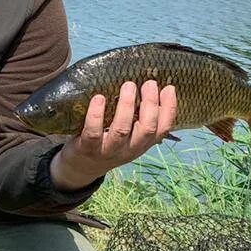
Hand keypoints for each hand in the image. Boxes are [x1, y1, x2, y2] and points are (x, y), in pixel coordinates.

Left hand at [49, 79, 176, 191]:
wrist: (82, 167)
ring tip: (128, 85)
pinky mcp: (88, 148)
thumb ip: (138, 117)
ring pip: (122, 129)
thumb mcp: (129, 135)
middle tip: (149, 83)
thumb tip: (149, 86)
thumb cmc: (108, 141)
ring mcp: (109, 150)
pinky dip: (96, 114)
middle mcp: (129, 149)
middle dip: (150, 104)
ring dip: (126, 106)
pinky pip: (94, 132)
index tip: (169, 88)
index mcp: (142, 143)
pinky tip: (99, 98)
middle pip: (147, 129)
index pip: (163, 128)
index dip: (169, 108)